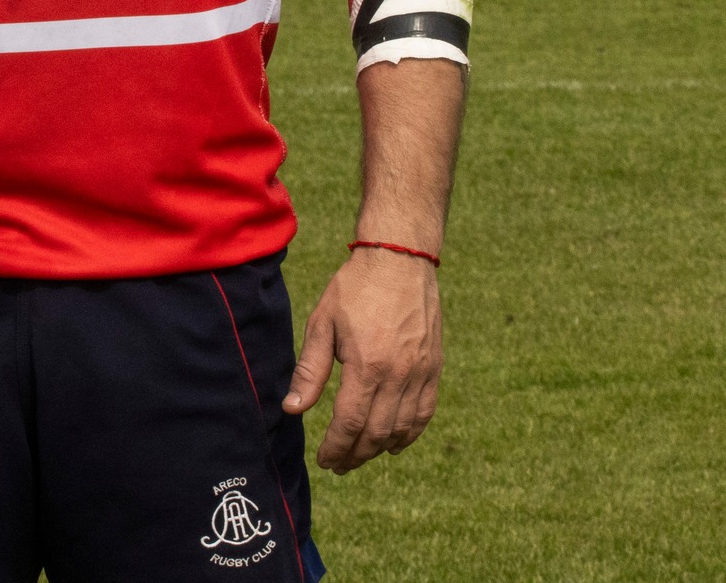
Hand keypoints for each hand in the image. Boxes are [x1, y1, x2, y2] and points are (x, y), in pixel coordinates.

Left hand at [282, 246, 442, 472]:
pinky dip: (409, 433)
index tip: (324, 460)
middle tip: (338, 464)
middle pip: (377, 433)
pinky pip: (425, 412)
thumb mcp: (322, 323)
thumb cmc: (354, 289)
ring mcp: (421, 373)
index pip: (350, 423)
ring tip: (359, 456)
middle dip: (355, 455)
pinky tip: (393, 442)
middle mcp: (399, 375)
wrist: (398, 260)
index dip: (336, 447)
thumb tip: (291, 409)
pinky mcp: (434, 368)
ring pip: (402, 428)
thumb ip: (310, 370)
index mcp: (367, 365)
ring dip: (379, 449)